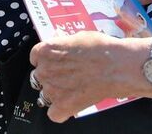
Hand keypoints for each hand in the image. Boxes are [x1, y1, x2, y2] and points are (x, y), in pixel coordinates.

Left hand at [29, 33, 146, 122]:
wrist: (116, 67)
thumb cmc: (101, 50)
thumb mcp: (79, 36)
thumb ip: (64, 42)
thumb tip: (60, 41)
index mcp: (46, 51)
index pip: (35, 56)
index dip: (45, 59)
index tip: (53, 61)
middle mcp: (44, 70)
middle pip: (39, 75)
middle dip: (51, 75)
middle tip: (67, 75)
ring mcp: (52, 90)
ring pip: (45, 94)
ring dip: (55, 92)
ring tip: (72, 88)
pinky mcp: (62, 106)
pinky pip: (54, 113)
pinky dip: (61, 111)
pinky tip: (71, 103)